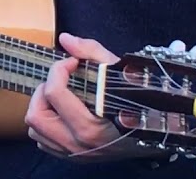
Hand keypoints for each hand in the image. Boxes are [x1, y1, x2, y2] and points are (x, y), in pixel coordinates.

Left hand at [26, 33, 160, 161]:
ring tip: (59, 97)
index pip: (54, 93)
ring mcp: (75, 153)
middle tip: (59, 82)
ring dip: (41, 109)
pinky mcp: (72, 157)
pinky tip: (61, 114)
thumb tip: (66, 39)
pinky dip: (46, 125)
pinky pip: (42, 141)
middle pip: (36, 115)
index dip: (58, 70)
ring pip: (35, 129)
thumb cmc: (140, 102)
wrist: (159, 132)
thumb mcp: (119, 72)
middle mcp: (80, 144)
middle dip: (42, 92)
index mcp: (91, 126)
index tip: (70, 63)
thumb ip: (91, 51)